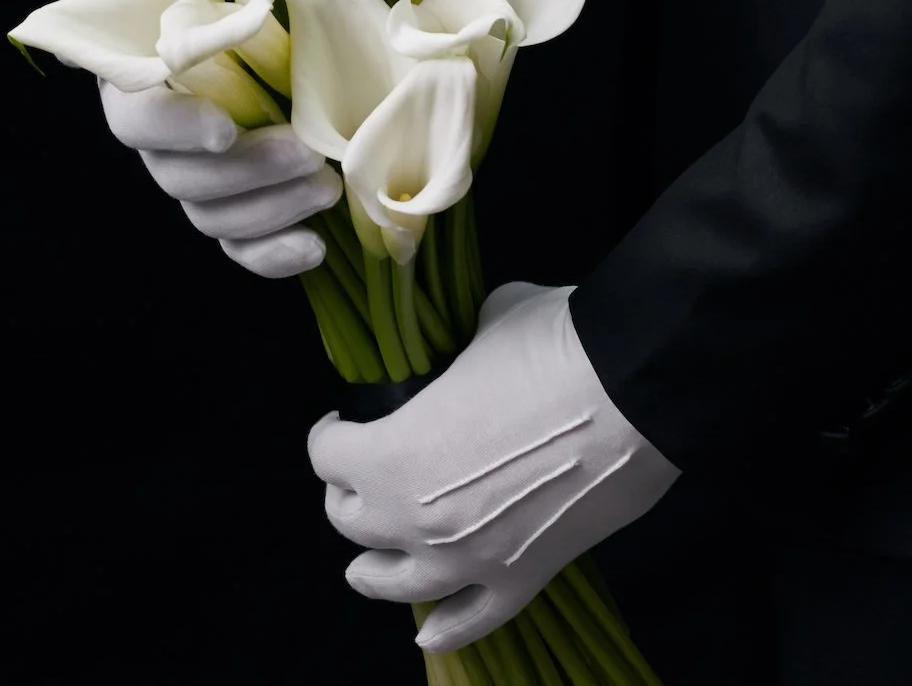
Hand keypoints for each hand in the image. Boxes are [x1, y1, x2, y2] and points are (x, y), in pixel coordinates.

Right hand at [99, 82, 341, 277]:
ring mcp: (188, 178)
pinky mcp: (223, 207)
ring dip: (271, 208)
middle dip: (249, 172)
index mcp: (138, 81)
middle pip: (181, 178)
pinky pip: (236, 245)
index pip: (139, 118)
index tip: (224, 129)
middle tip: (308, 153)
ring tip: (327, 186)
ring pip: (211, 216)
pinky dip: (272, 256)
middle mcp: (155, 140)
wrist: (221, 21)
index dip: (177, 130)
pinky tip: (313, 247)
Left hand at [308, 282, 679, 652]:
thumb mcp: (480, 326)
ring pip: (396, 584)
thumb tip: (468, 348)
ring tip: (365, 566)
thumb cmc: (546, 346)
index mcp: (393, 452)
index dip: (332, 434)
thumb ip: (456, 352)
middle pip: (352, 522)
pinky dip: (448, 631)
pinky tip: (428, 633)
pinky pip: (473, 620)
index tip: (345, 419)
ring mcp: (470, 558)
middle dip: (348, 495)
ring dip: (374, 572)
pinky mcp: (523, 579)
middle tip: (361, 474)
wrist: (631, 389)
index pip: (329, 457)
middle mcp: (418, 518)